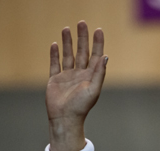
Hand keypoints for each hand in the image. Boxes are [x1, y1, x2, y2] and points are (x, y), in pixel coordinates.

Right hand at [46, 21, 106, 150]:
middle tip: (82, 23)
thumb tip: (105, 56)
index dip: (97, 43)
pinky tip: (55, 44)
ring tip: (66, 29)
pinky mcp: (55, 80)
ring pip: (68, 55)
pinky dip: (55, 54)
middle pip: (82, 52)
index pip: (95, 56)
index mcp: (91, 76)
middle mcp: (80, 75)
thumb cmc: (81, 106)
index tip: (98, 30)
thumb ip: (99, 73)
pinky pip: (55, 64)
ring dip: (68, 42)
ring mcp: (67, 77)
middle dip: (82, 38)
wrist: (65, 118)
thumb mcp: (93, 89)